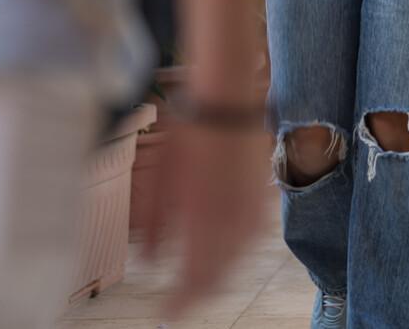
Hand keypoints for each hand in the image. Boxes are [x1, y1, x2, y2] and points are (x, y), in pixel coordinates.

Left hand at [144, 114, 269, 315]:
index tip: (165, 315)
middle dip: (196, 296)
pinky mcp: (261, 208)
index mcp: (203, 222)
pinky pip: (245, 247)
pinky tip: (216, 254)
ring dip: (214, 279)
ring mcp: (251, 217)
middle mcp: (231, 225)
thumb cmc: (188, 135)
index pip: (193, 282)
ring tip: (194, 282)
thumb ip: (152, 227)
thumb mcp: (158, 179)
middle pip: (216, 281)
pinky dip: (229, 259)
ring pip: (233, 267)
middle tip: (177, 302)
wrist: (227, 102)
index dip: (179, 304)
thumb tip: (147, 261)